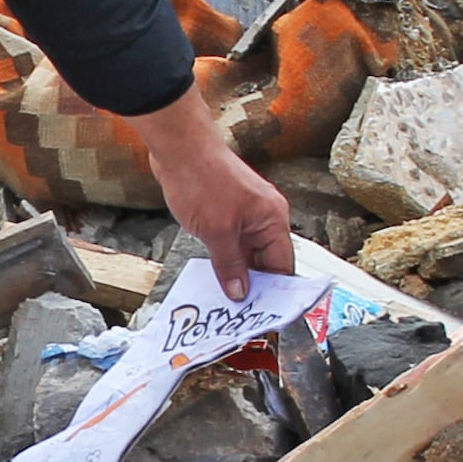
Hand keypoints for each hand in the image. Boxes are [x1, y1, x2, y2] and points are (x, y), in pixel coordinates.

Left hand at [126, 101, 295, 294]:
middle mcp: (264, 216)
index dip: (274, 293)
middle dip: (253, 285)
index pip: (282, 266)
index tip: (263, 314)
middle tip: (238, 312)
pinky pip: (231, 242)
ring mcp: (245, 213)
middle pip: (265, 261)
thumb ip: (230, 265)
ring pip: (246, 252)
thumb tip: (240, 292)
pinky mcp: (227, 210)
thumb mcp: (217, 232)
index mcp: (273, 219)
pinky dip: (223, 258)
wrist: (179, 147)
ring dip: (235, 272)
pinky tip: (213, 274)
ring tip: (224, 297)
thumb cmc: (202, 179)